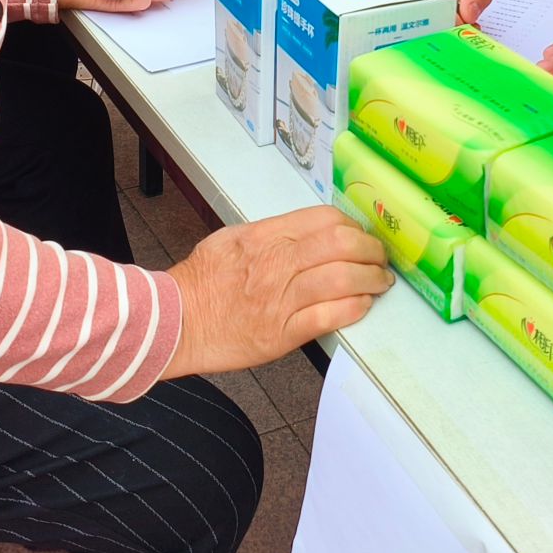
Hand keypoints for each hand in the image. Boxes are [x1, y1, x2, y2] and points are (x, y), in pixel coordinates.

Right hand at [162, 207, 392, 376]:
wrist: (172, 323)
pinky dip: (353, 308)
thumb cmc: (198, 283)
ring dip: (371, 280)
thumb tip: (306, 232)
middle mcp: (275, 263)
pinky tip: (362, 305)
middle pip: (341, 245)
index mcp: (264, 236)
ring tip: (379, 283)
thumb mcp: (230, 240)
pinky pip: (329, 316)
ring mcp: (279, 299)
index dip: (352, 226)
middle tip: (380, 259)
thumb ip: (269, 233)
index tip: (359, 236)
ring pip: (342, 279)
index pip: (324, 219)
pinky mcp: (281, 333)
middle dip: (371, 250)